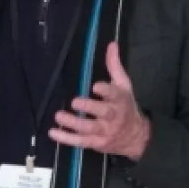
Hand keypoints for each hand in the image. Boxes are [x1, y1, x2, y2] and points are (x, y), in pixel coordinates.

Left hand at [51, 42, 150, 159]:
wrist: (135, 137)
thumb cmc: (126, 106)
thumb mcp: (124, 85)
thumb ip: (114, 65)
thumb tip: (111, 44)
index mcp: (120, 100)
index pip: (115, 95)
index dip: (106, 91)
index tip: (96, 86)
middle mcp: (113, 117)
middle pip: (103, 113)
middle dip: (89, 107)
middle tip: (74, 101)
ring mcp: (104, 131)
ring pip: (89, 128)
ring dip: (73, 123)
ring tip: (58, 115)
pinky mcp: (96, 143)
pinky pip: (80, 142)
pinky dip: (66, 138)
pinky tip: (53, 132)